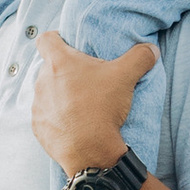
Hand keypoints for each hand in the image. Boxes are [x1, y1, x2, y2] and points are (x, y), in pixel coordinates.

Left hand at [28, 30, 156, 178]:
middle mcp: (42, 81)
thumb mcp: (126, 77)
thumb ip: (140, 57)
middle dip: (65, 71)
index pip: (46, 39)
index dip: (56, 39)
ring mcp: (37, 105)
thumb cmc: (103, 108)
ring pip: (47, 92)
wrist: (90, 151)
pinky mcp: (37, 126)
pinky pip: (46, 115)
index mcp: (59, 63)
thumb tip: (151, 49)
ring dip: (60, 94)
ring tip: (81, 104)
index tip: (68, 45)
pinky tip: (73, 123)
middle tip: (87, 80)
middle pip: (50, 67)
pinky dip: (57, 117)